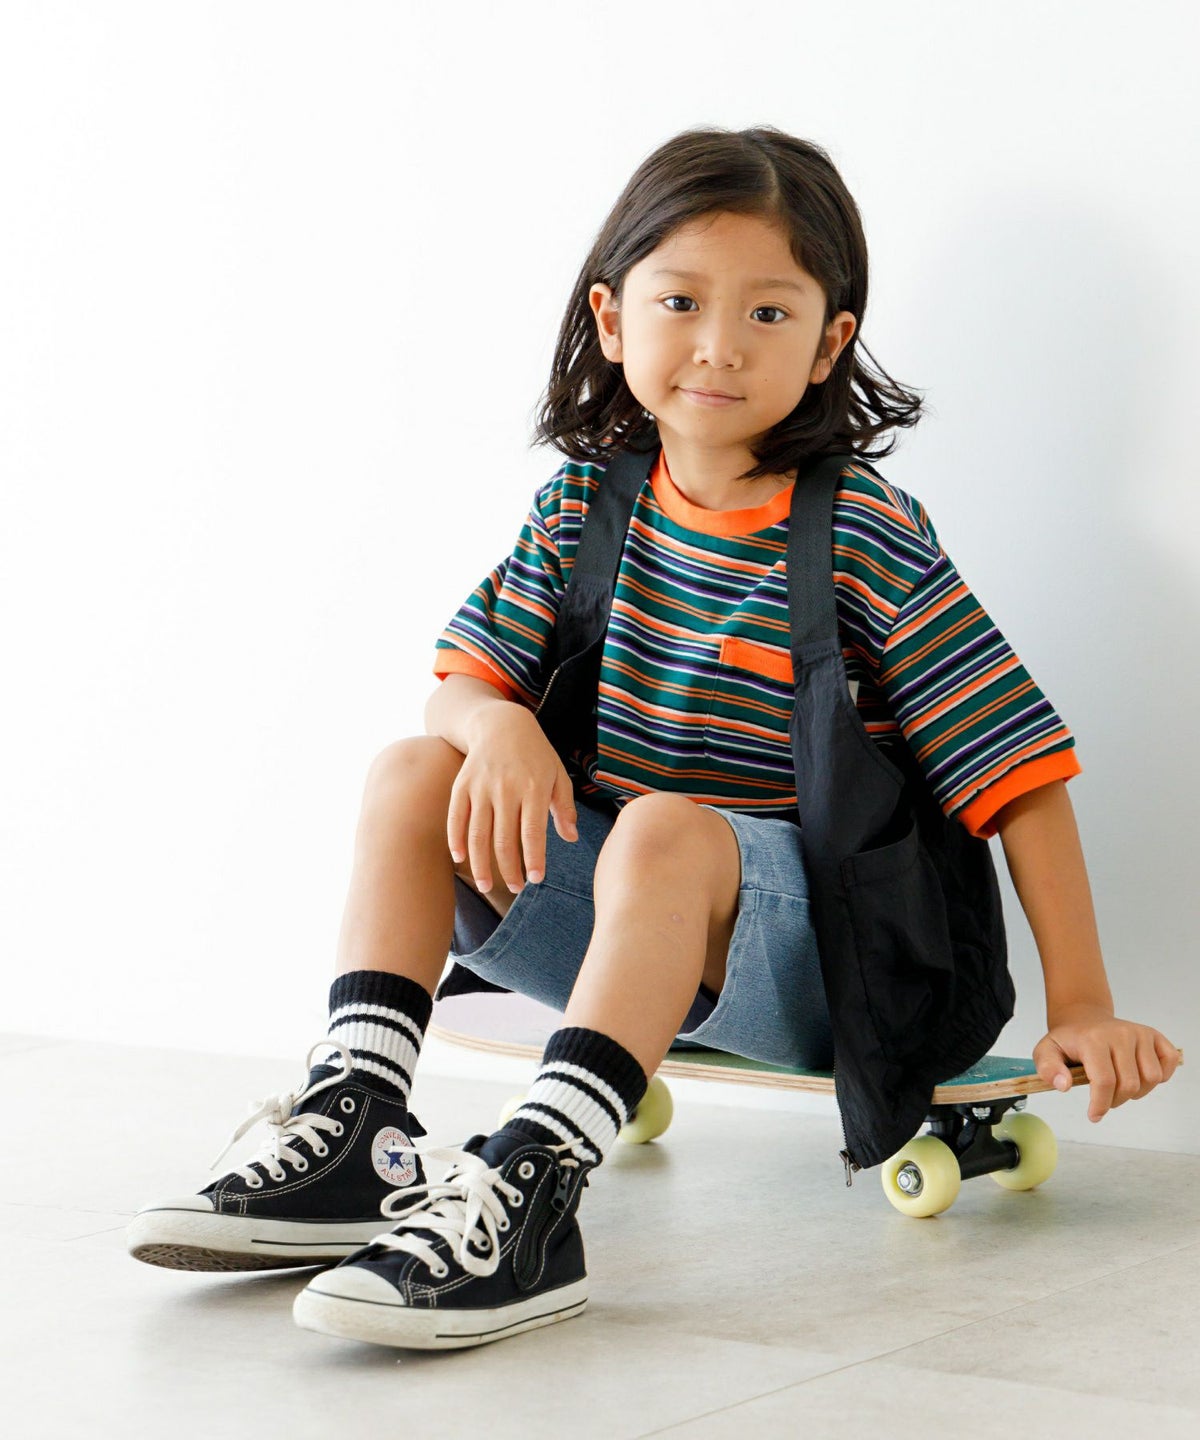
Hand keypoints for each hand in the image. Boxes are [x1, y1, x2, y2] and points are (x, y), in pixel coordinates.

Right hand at [447, 703, 578, 894]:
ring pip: (478, 834)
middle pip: (504, 839)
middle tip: (517, 888)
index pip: (532, 832)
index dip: (533, 859)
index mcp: (534, 787)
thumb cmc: (535, 754)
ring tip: (486, 886)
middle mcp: (506, 788)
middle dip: (509, 869)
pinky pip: (456, 817)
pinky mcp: (462, 785)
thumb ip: (564, 807)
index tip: (536, 879)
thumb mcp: (557, 774)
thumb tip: (570, 838)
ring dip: (481, 864)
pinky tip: (460, 860)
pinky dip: (456, 840)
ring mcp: (481, 787)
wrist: (501, 724)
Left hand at [1033, 1003, 1182, 1121]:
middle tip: (1105, 1097)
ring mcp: (1140, 1033)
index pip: (1104, 1081)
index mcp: (1093, 1039)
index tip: (1094, 1116)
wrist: (1084, 1019)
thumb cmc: (1069, 1040)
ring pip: (1152, 1078)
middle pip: (1129, 1085)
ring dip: (1138, 1091)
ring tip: (1120, 1086)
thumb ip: (1048, 1068)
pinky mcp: (1154, 1036)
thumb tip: (1063, 1085)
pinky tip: (1141, 1076)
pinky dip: (1160, 1076)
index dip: (1100, 1105)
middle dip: (1116, 1100)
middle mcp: (1120, 1034)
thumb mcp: (1046, 1051)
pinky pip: (1168, 1063)